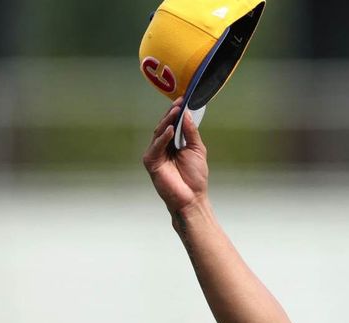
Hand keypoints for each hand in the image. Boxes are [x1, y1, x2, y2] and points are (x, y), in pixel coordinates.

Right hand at [142, 99, 208, 214]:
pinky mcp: (151, 162)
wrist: (192, 197)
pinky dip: (163, 137)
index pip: (173, 124)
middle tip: (179, 103)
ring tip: (175, 111)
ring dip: (167, 121)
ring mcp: (155, 153)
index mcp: (173, 143)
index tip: (183, 99)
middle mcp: (163, 146)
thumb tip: (187, 115)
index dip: (177, 112)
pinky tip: (170, 130)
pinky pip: (156, 146)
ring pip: (159, 133)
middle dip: (172, 114)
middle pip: (164, 125)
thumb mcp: (197, 150)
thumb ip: (191, 133)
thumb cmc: (195, 177)